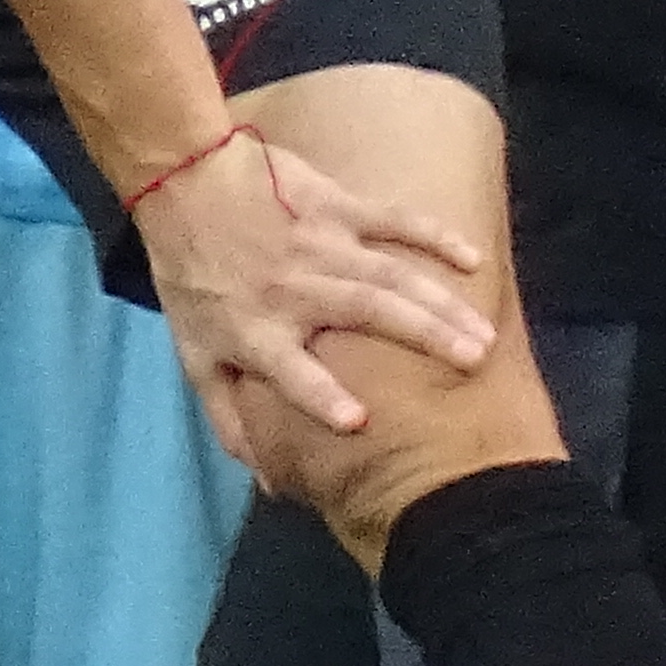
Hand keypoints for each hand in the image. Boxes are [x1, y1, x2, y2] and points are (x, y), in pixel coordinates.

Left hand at [128, 124, 497, 441]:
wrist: (182, 185)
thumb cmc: (194, 278)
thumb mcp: (196, 355)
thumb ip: (229, 416)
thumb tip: (266, 479)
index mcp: (258, 331)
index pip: (290, 371)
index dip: (320, 396)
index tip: (358, 420)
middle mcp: (296, 290)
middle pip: (365, 312)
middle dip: (421, 335)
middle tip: (473, 362)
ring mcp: (321, 245)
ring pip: (391, 274)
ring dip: (440, 303)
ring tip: (483, 335)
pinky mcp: (337, 206)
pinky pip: (393, 220)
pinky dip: (434, 236)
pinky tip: (473, 260)